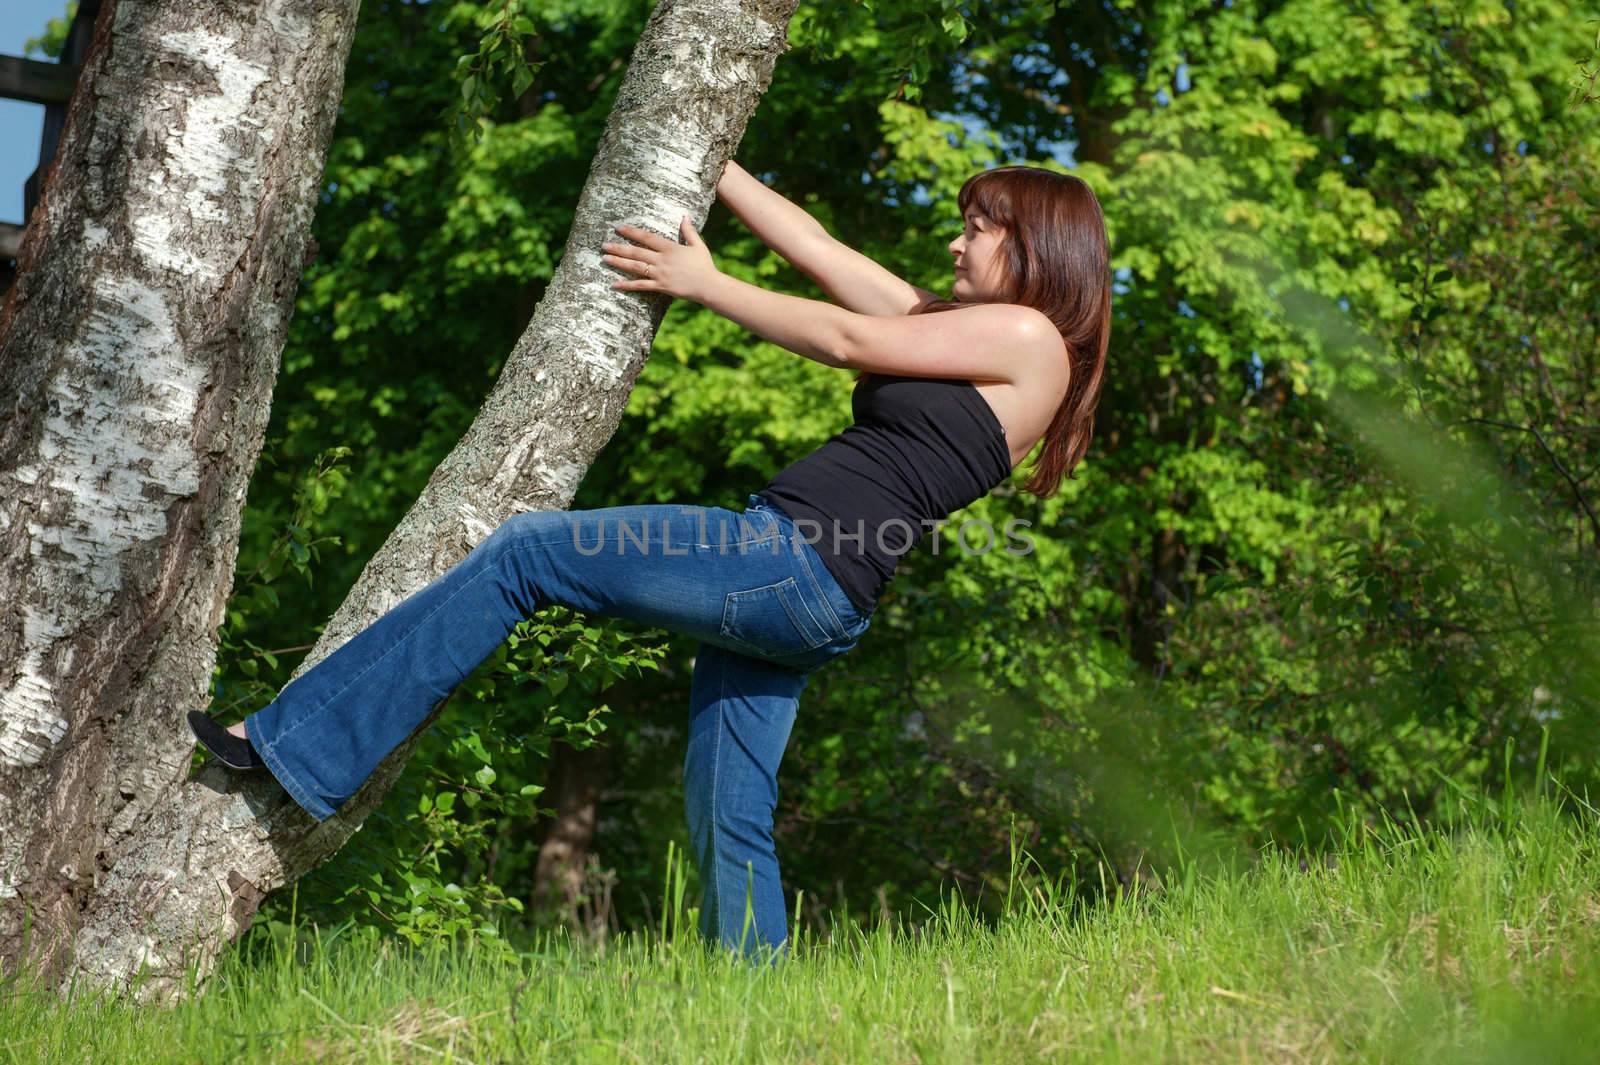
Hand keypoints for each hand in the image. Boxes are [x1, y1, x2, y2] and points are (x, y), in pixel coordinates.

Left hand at [602, 217, 719, 302]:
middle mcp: (662, 260)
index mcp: (670, 248)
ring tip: (605, 259)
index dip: (632, 232)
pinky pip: (641, 286)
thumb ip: (688, 231)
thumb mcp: (698, 245)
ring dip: (619, 263)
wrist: (708, 286)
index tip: (619, 228)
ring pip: (635, 267)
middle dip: (619, 248)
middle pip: (636, 252)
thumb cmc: (704, 265)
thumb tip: (685, 216)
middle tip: (603, 245)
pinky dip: (627, 285)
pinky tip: (614, 284)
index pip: (647, 238)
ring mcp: (660, 274)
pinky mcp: (661, 287)